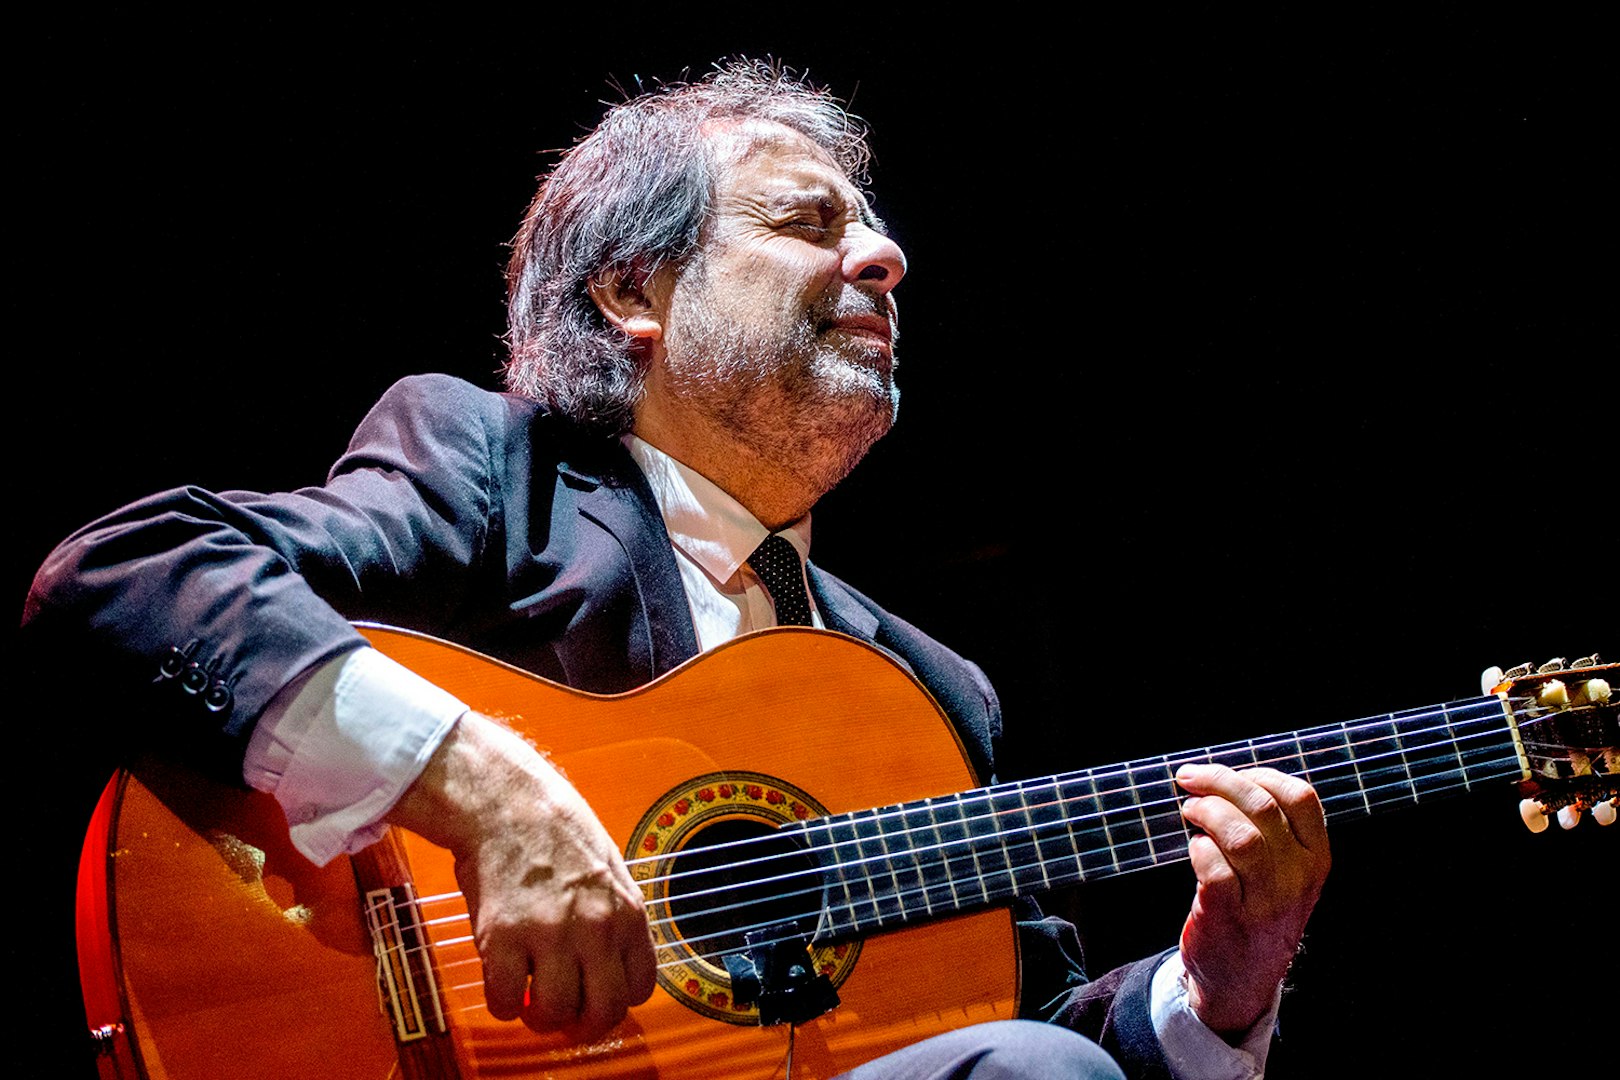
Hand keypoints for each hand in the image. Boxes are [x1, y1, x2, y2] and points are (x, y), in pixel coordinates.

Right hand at [388, 711, 655, 1042]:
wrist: (507, 801)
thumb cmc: (557, 829)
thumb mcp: (611, 869)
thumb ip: (616, 918)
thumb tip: (613, 965)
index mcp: (627, 912)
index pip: (639, 988)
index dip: (615, 1002)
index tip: (595, 998)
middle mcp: (596, 928)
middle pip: (602, 1013)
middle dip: (582, 1025)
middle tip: (563, 1016)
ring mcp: (550, 934)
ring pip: (553, 1014)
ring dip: (538, 1017)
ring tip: (528, 996)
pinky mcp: (504, 937)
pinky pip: (506, 1001)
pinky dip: (502, 1003)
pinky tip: (502, 982)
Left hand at [1173, 763, 1329, 1034]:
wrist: (1241, 981)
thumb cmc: (1257, 912)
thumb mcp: (1285, 875)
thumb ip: (1274, 831)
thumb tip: (1230, 777)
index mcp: (1315, 860)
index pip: (1301, 798)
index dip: (1260, 774)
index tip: (1232, 772)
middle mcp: (1296, 879)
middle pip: (1263, 807)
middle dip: (1220, 781)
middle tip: (1190, 778)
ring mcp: (1264, 901)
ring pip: (1240, 835)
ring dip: (1207, 811)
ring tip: (1189, 809)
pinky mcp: (1228, 917)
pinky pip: (1213, 868)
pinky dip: (1197, 848)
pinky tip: (1193, 847)